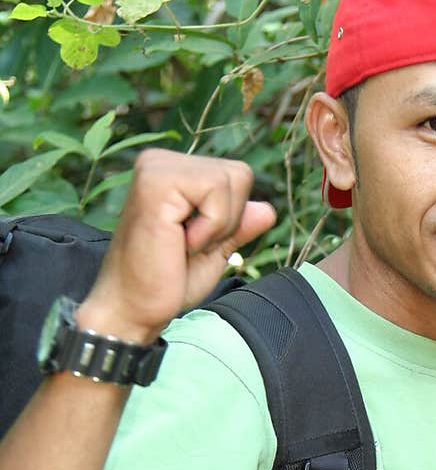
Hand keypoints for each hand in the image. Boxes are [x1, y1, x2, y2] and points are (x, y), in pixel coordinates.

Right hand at [80, 149, 276, 341]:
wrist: (133, 309)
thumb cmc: (166, 282)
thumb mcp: (214, 251)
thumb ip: (238, 226)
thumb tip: (268, 210)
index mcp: (172, 171)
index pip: (237, 176)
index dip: (231, 218)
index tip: (194, 242)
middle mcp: (160, 161)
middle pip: (240, 173)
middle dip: (228, 219)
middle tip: (188, 245)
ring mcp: (156, 166)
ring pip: (232, 179)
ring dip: (218, 225)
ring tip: (182, 243)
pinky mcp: (155, 180)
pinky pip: (216, 190)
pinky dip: (209, 226)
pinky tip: (177, 241)